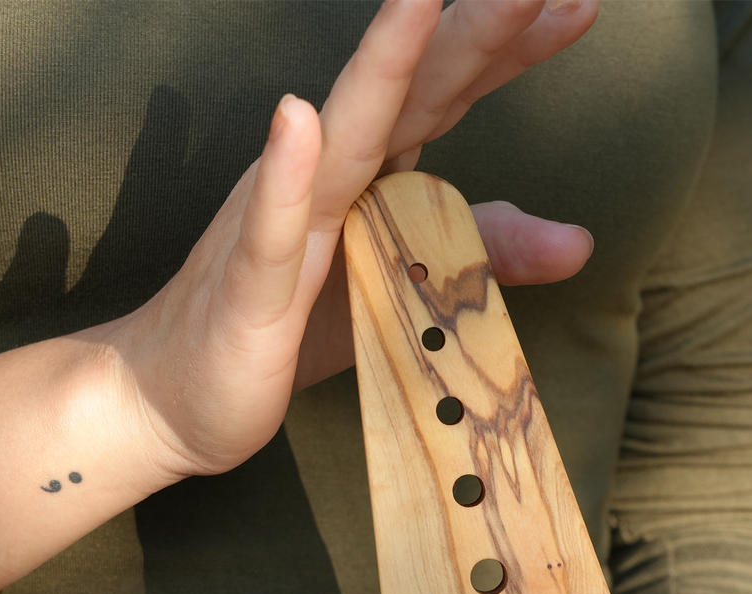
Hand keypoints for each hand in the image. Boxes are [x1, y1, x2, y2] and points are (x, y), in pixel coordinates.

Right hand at [115, 0, 599, 478]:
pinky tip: (297, 117)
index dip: (506, 51)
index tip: (574, 4)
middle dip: (472, 31)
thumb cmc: (286, 335)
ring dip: (386, 67)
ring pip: (342, 138)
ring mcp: (281, 226)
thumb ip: (478, 254)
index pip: (444, 98)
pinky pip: (269, 230)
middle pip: (407, 93)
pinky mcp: (249, 290)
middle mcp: (324, 181)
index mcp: (367, 178)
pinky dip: (284, 176)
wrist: (172, 396)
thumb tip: (579, 242)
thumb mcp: (402, 293)